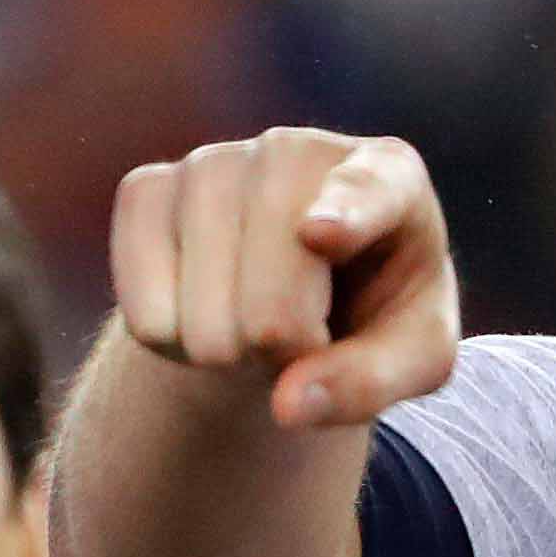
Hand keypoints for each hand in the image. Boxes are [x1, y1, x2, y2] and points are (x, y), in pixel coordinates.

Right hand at [105, 127, 458, 430]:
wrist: (296, 288)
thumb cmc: (373, 313)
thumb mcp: (412, 357)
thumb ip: (371, 382)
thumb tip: (289, 405)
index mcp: (390, 176)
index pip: (366, 194)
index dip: (343, 216)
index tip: (320, 234)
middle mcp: (295, 152)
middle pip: (270, 305)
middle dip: (282, 356)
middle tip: (303, 340)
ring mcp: (213, 162)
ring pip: (199, 319)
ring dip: (226, 355)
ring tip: (255, 325)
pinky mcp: (146, 190)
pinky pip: (143, 311)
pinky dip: (170, 342)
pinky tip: (204, 310)